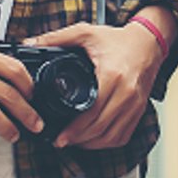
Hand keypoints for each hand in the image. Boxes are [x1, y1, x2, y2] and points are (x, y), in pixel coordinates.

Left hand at [31, 21, 163, 149]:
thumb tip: (30, 43)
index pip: (92, 111)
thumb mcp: (86, 33)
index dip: (74, 129)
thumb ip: (57, 38)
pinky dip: (106, 142)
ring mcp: (135, 105)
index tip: (59, 136)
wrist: (147, 44)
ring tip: (74, 142)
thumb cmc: (118, 40)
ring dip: (91, 144)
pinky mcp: (139, 111)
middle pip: (100, 128)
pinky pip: (123, 136)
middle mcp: (127, 93)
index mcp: (112, 75)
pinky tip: (93, 140)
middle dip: (78, 139)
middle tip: (60, 141)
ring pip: (112, 137)